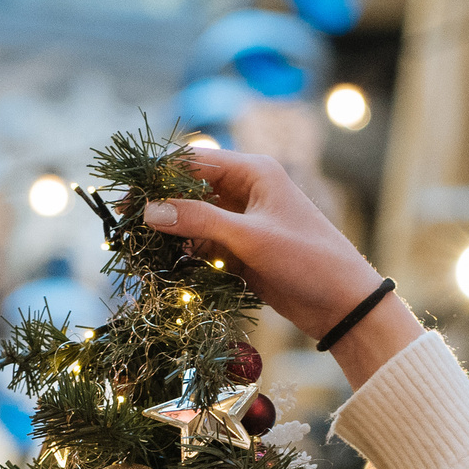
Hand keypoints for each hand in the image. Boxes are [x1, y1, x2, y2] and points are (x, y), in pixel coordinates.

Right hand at [141, 148, 423, 388]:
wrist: (344, 306)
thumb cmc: (308, 262)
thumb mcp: (251, 239)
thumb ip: (199, 221)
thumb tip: (149, 210)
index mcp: (253, 171)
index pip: (190, 162)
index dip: (154, 177)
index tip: (124, 199)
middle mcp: (246, 190)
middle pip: (187, 189)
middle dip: (157, 205)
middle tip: (123, 226)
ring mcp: (243, 221)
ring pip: (192, 218)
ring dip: (168, 231)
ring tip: (138, 249)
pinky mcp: (242, 250)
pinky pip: (203, 243)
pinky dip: (184, 252)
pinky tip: (164, 265)